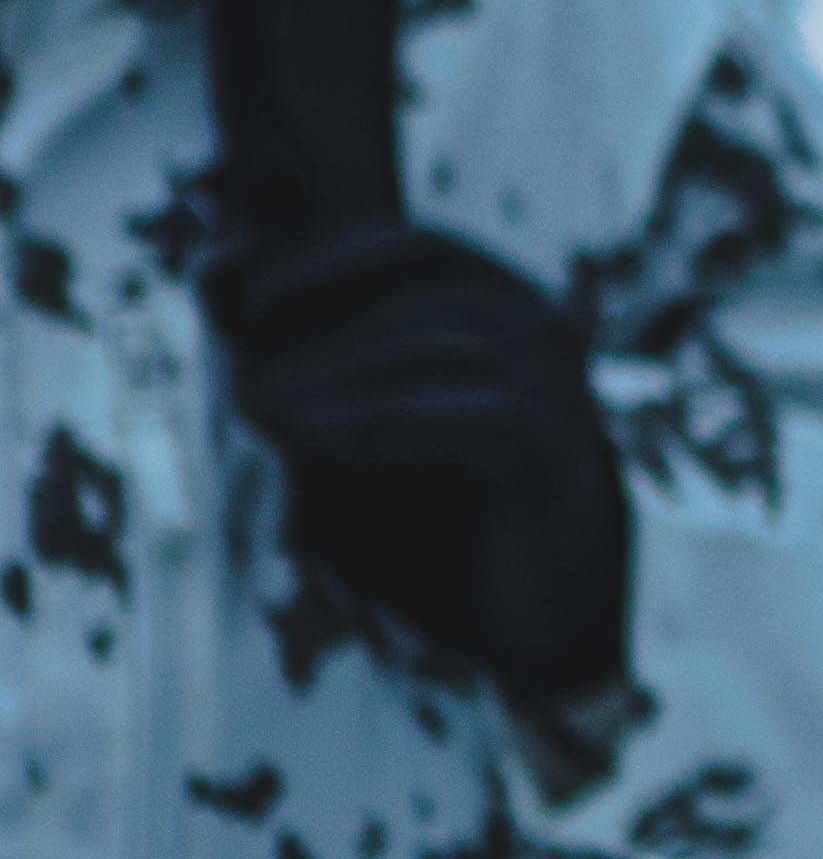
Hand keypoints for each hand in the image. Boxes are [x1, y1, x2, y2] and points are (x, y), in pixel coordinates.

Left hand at [205, 218, 632, 703]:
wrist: (535, 611)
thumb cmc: (446, 510)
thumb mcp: (373, 423)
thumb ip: (325, 369)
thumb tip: (223, 303)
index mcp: (505, 308)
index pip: (418, 246)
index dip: (330, 259)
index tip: (250, 298)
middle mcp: (545, 333)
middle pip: (420, 298)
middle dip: (321, 341)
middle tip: (243, 393)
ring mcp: (562, 388)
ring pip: (440, 342)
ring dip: (337, 376)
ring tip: (262, 416)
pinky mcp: (558, 451)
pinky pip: (467, 414)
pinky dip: (380, 421)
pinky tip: (313, 440)